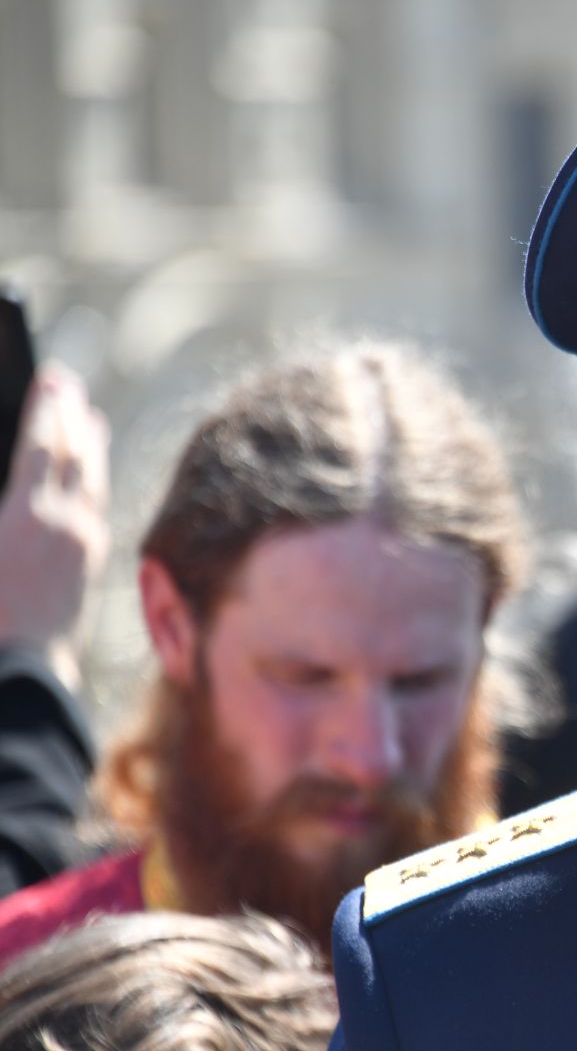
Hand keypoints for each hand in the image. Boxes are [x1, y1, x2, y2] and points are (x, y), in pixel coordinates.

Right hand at [0, 365, 110, 688]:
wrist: (18, 673)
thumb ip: (3, 501)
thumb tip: (19, 470)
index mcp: (29, 516)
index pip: (43, 445)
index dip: (47, 408)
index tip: (52, 377)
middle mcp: (68, 526)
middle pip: (77, 458)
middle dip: (73, 418)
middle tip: (70, 386)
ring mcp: (84, 548)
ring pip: (93, 484)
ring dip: (90, 448)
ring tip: (89, 420)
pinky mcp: (89, 569)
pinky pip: (94, 512)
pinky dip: (92, 484)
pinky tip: (89, 481)